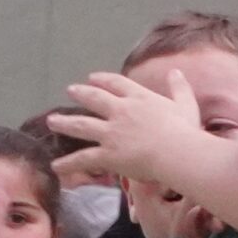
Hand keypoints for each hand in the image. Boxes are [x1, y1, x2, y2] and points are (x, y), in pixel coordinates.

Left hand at [49, 69, 206, 187]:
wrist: (177, 152)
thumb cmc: (185, 131)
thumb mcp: (186, 104)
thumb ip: (180, 87)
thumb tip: (175, 72)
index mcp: (139, 98)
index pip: (116, 83)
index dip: (102, 80)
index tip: (93, 77)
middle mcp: (121, 111)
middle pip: (95, 98)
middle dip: (81, 93)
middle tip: (70, 90)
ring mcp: (111, 132)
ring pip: (82, 125)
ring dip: (65, 122)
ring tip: (51, 121)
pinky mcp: (108, 154)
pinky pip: (84, 158)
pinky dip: (69, 163)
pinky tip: (55, 166)